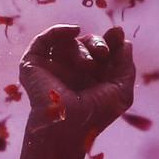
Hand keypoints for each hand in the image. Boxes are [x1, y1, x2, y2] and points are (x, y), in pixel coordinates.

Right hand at [19, 24, 133, 146]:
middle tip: (103, 52)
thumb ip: (125, 66)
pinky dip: (58, 31)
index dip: (110, 42)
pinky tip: (73, 31)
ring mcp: (53, 69)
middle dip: (98, 43)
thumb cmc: (94, 115)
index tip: (117, 33)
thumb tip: (124, 42)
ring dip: (82, 48)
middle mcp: (72, 73)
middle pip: (86, 45)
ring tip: (88, 64)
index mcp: (91, 80)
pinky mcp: (33, 66)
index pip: (100, 55)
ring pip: (68, 44)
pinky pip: (43, 41)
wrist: (67, 127)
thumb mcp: (121, 91)